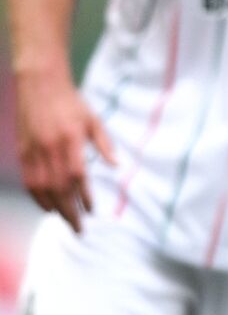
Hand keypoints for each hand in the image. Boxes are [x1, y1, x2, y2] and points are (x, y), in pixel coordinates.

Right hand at [16, 70, 114, 232]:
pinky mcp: (22, 153)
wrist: (40, 85)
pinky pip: (29, 181)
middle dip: (69, 211)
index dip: (84, 196)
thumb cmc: (71, 102)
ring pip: (42, 188)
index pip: (77, 176)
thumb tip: (116, 165)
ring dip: (54, 207)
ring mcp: (33, 152)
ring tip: (65, 220)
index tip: (92, 210)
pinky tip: (47, 206)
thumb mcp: (94, 120)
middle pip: (59, 188)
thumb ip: (104, 144)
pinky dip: (37, 197)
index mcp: (70, 141)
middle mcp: (50, 149)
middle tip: (78, 229)